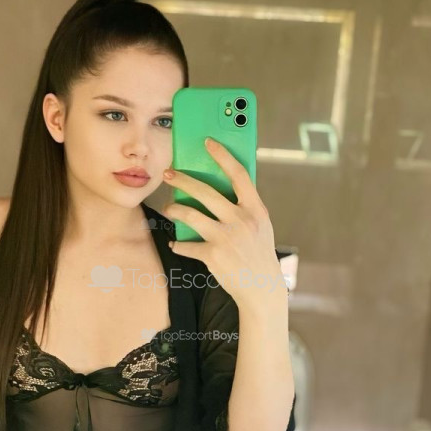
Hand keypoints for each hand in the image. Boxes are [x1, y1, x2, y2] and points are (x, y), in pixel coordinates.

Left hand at [162, 138, 286, 309]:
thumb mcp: (260, 226)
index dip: (223, 156)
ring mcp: (227, 238)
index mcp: (256, 209)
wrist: (261, 288)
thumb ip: (244, 207)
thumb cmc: (258, 254)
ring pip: (191, 215)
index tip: (208, 142)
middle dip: (183, 180)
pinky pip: (187, 244)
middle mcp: (242, 221)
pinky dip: (179, 244)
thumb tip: (220, 187)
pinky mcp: (214, 255)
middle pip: (206, 192)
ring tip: (170, 207)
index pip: (239, 174)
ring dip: (175, 209)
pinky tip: (176, 243)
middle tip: (169, 174)